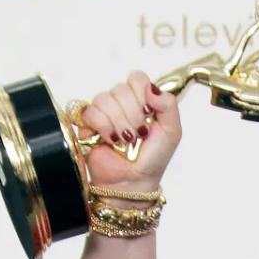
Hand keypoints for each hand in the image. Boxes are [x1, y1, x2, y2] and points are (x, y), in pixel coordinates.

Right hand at [80, 70, 180, 192]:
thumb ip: (168, 104)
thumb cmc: (153, 158)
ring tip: (126, 140)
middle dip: (133, 115)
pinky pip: (90, 112)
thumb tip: (151, 88)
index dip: (141, 93)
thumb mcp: (172, 131)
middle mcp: (121, 103)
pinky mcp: (86, 124)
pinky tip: (111, 140)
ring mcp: (103, 112)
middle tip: (139, 134)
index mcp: (141, 100)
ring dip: (119, 123)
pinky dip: (104, 127)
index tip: (148, 113)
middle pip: (121, 89)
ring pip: (105, 99)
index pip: (136, 78)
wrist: (134, 180)